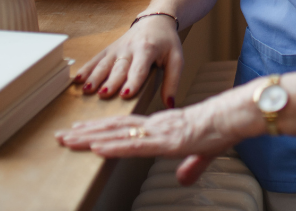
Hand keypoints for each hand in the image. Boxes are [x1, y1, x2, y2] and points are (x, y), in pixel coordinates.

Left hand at [56, 83, 263, 184]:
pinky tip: (96, 147)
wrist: (234, 117)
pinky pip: (135, 144)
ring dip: (91, 137)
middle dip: (86, 132)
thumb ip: (191, 165)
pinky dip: (114, 145)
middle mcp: (156, 125)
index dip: (101, 130)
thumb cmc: (222, 129)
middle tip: (61, 135)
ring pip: (118, 133)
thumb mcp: (203, 153)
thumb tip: (184, 179)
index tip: (79, 131)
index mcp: (162, 127)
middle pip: (114, 128)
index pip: (126, 129)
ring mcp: (159, 131)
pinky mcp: (166, 139)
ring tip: (68, 139)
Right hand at [73, 14, 182, 106]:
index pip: (140, 68)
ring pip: (105, 63)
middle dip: (111, 81)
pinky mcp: (110, 48)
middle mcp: (130, 48)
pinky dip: (87, 68)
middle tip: (103, 95)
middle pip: (119, 67)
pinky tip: (77, 79)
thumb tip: (170, 104)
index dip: (133, 81)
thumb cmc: (167, 42)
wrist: (156, 20)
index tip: (125, 94)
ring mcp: (118, 48)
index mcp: (148, 50)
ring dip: (95, 76)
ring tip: (87, 89)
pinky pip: (97, 58)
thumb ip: (173, 81)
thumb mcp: (176, 58)